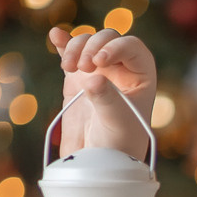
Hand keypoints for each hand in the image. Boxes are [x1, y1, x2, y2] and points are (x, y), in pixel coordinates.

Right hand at [47, 26, 156, 159]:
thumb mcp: (117, 122)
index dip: (116, 47)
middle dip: (92, 47)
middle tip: (82, 68)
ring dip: (75, 47)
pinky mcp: (77, 77)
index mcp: (141, 76)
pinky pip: (70, 52)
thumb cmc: (119, 144)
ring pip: (87, 42)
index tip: (99, 62)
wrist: (98, 160)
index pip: (132, 47)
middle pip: (107, 39)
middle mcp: (121, 68)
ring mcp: (98, 70)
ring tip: (68, 68)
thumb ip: (107, 99)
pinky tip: (56, 36)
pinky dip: (63, 43)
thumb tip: (93, 79)